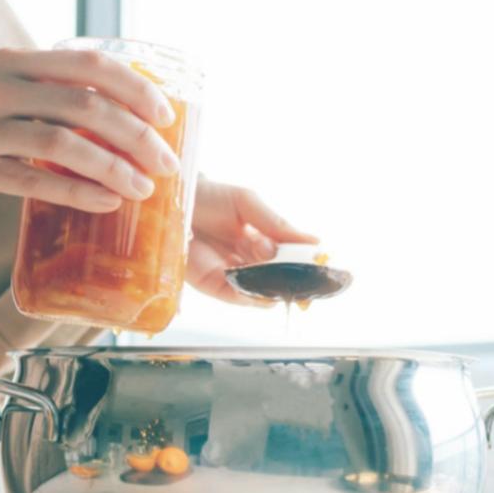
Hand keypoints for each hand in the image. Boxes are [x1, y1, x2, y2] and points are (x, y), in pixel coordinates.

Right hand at [0, 48, 180, 212]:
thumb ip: (47, 83)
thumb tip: (119, 102)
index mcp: (15, 59)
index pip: (90, 66)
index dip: (136, 88)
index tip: (167, 113)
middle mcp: (0, 88)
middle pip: (86, 107)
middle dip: (137, 136)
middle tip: (167, 163)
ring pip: (64, 146)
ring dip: (113, 169)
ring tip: (143, 189)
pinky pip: (32, 182)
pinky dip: (76, 192)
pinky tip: (105, 202)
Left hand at [186, 179, 318, 304]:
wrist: (172, 199)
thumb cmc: (209, 196)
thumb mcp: (248, 204)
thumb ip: (277, 224)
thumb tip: (315, 242)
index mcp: (262, 240)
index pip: (290, 259)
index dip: (306, 265)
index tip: (321, 266)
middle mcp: (249, 261)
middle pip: (278, 280)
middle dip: (290, 280)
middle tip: (298, 273)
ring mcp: (231, 274)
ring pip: (260, 292)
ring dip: (271, 288)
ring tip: (277, 278)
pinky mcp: (210, 284)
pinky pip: (236, 296)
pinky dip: (249, 295)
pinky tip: (257, 288)